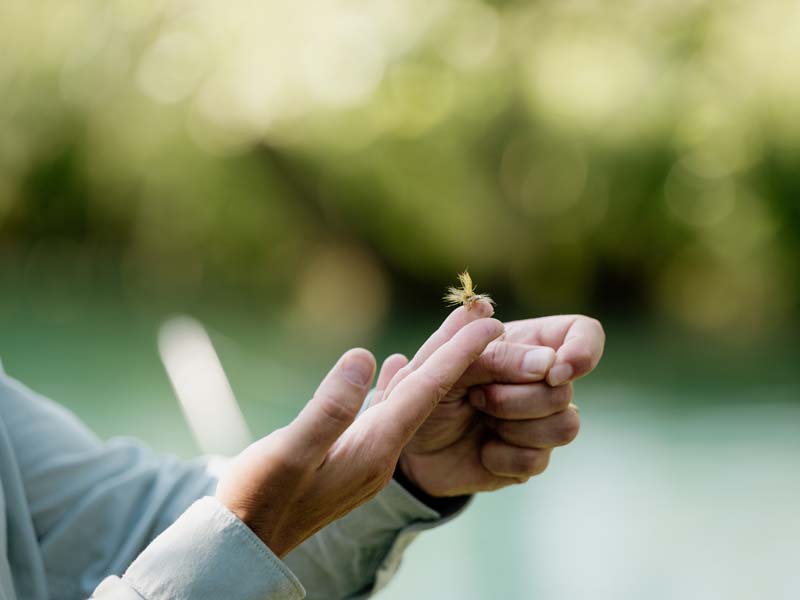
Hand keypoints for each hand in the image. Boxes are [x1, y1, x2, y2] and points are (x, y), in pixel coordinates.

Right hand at [216, 317, 502, 556]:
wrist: (247, 543)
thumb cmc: (260, 499)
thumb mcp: (289, 454)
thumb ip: (329, 409)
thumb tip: (365, 356)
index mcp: (374, 449)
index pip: (426, 393)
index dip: (457, 355)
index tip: (489, 323)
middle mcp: (381, 452)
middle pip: (428, 392)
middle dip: (457, 352)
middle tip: (486, 313)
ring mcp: (368, 454)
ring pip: (409, 399)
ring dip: (432, 364)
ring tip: (454, 332)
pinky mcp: (351, 454)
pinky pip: (386, 410)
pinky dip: (396, 384)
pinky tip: (396, 366)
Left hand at [378, 307, 604, 496]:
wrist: (409, 449)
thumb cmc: (425, 393)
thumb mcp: (443, 364)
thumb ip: (487, 351)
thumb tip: (546, 358)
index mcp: (525, 343)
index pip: (583, 334)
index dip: (582, 352)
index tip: (553, 371)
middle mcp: (541, 380)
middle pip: (566, 389)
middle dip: (514, 398)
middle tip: (476, 398)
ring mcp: (541, 421)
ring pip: (565, 426)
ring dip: (511, 426)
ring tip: (480, 420)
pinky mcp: (532, 457)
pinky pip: (538, 459)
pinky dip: (500, 455)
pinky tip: (481, 449)